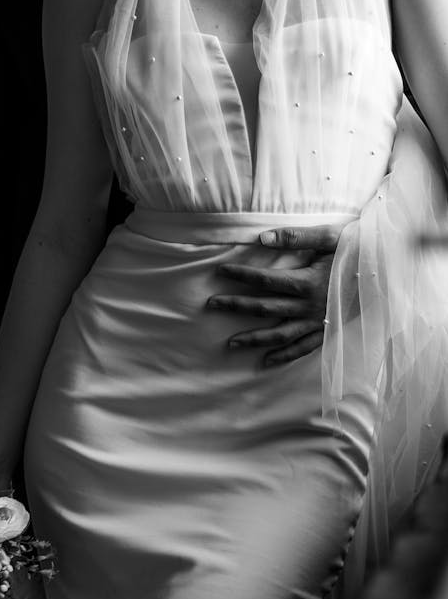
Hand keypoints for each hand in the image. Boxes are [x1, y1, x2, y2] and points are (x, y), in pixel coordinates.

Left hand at [205, 224, 343, 366]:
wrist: (387, 271)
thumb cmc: (357, 250)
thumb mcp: (328, 237)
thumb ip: (295, 237)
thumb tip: (262, 238)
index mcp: (306, 282)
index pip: (264, 279)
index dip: (241, 275)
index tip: (220, 272)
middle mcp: (308, 306)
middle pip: (264, 308)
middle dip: (236, 306)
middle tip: (211, 305)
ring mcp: (317, 322)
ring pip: (279, 335)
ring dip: (254, 339)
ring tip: (230, 343)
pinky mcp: (327, 331)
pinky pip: (302, 348)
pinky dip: (284, 356)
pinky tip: (266, 361)